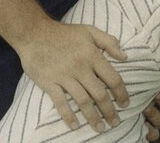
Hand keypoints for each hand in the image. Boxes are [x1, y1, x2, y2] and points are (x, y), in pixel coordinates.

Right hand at [15, 19, 129, 133]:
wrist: (34, 33)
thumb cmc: (63, 33)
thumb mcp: (89, 31)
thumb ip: (109, 41)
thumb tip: (125, 57)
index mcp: (92, 55)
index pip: (112, 78)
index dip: (121, 93)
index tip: (125, 104)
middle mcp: (80, 67)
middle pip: (99, 94)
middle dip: (109, 111)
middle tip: (115, 123)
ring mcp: (64, 76)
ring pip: (83, 101)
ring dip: (93, 117)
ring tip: (100, 128)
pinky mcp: (49, 82)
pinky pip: (61, 103)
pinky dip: (68, 116)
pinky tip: (75, 125)